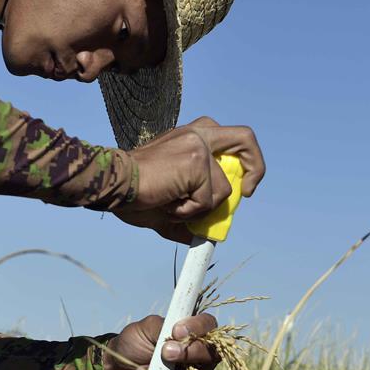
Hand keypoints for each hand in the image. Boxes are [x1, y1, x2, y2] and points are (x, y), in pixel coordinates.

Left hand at [103, 312, 219, 369]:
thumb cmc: (135, 343)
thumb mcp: (146, 328)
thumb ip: (163, 327)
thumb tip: (178, 337)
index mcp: (193, 332)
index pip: (208, 324)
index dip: (198, 327)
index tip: (176, 330)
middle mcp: (200, 355)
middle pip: (211, 354)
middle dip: (189, 353)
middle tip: (165, 352)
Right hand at [126, 115, 265, 223]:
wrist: (114, 185)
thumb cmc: (133, 192)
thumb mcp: (170, 200)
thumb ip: (191, 210)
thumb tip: (201, 235)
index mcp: (190, 136)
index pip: (230, 139)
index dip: (244, 161)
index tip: (242, 186)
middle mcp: (197, 134)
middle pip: (244, 138)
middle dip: (256, 166)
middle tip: (247, 191)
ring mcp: (197, 146)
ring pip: (222, 189)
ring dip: (200, 208)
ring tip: (172, 205)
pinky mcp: (196, 162)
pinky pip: (208, 201)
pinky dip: (189, 212)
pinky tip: (168, 204)